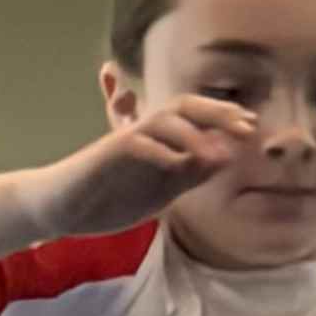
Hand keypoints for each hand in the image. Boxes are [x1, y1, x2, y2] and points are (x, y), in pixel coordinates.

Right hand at [50, 98, 255, 234]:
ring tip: (217, 151)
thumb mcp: (162, 189)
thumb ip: (191, 173)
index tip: (252, 126)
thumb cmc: (110, 197)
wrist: (62, 209)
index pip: (196, 117)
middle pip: (183, 107)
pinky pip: (137, 144)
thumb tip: (226, 157)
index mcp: (162, 141)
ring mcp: (125, 140)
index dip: (224, 117)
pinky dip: (161, 152)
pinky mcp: (108, 154)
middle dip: (217, 112)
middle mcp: (145, 131)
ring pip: (163, 120)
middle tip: (246, 124)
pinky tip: (180, 164)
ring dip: (194, 133)